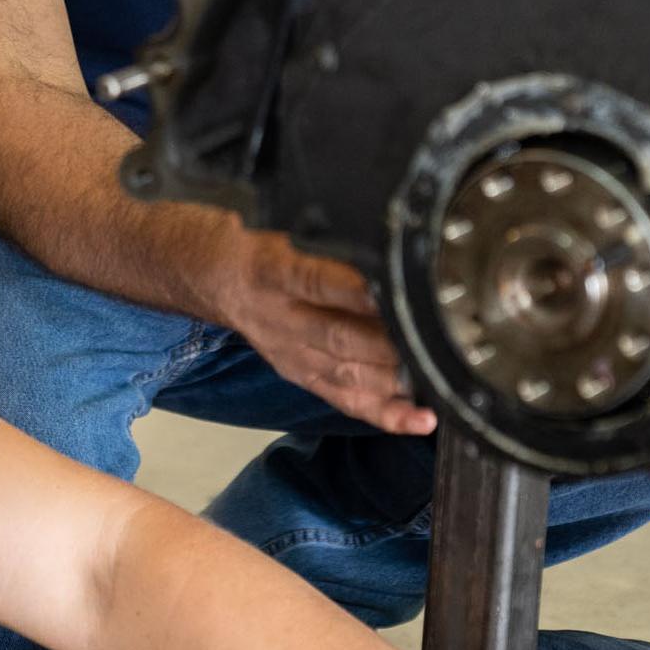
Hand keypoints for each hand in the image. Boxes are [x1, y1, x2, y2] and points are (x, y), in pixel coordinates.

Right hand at [214, 229, 437, 436]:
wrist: (215, 277)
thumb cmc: (260, 249)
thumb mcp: (286, 229)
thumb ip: (330, 241)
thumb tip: (383, 245)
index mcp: (275, 272)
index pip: (317, 281)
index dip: (357, 290)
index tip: (393, 292)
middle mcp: (282, 317)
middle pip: (338, 335)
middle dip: (388, 343)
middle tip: (430, 342)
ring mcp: (290, 353)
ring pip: (346, 373)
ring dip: (394, 380)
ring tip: (434, 380)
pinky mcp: (300, 374)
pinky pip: (343, 399)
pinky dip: (383, 413)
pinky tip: (416, 419)